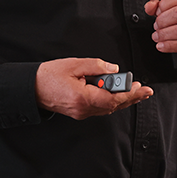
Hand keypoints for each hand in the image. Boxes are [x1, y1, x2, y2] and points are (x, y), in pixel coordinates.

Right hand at [35, 58, 153, 119]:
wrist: (32, 88)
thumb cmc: (49, 76)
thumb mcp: (74, 64)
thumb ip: (96, 66)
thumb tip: (113, 69)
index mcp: (82, 97)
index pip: (112, 99)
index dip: (129, 94)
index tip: (141, 88)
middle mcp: (83, 109)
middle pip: (113, 106)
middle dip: (131, 98)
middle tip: (144, 90)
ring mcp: (81, 113)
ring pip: (107, 109)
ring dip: (122, 100)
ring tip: (136, 91)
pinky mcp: (79, 112)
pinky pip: (100, 108)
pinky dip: (111, 102)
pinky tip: (117, 95)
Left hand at [144, 0, 176, 62]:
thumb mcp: (176, 6)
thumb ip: (160, 4)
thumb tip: (149, 7)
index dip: (165, 3)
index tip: (158, 11)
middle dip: (162, 21)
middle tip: (156, 25)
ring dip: (165, 34)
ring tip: (158, 36)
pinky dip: (170, 46)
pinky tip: (162, 45)